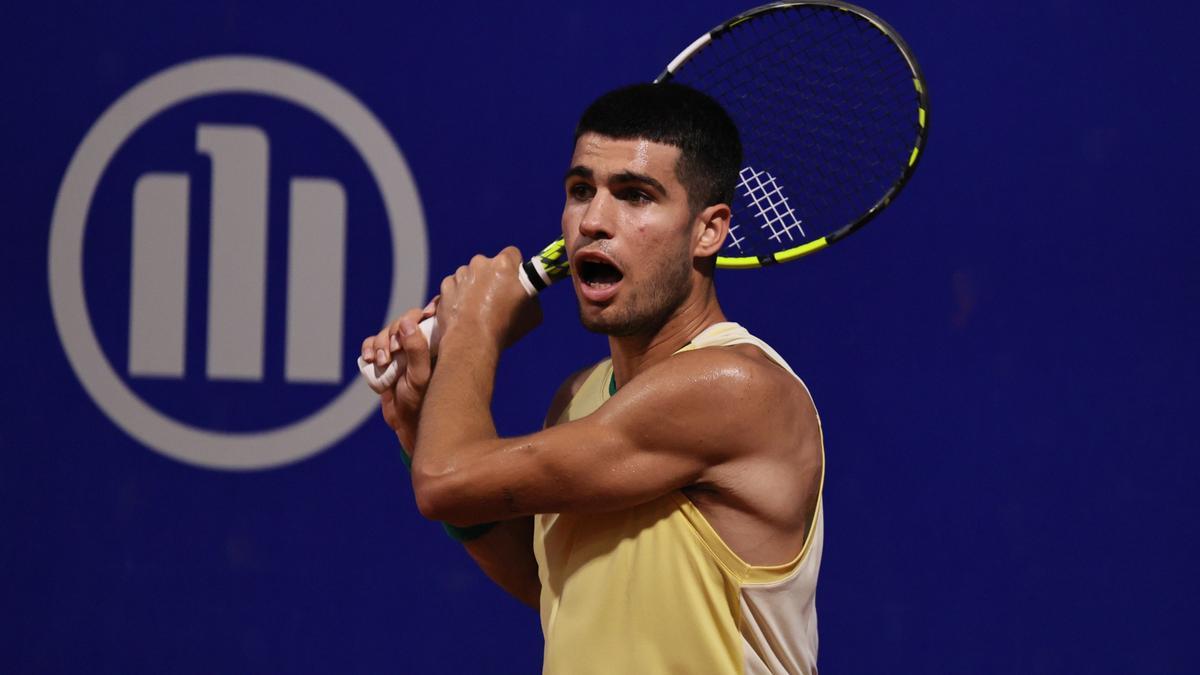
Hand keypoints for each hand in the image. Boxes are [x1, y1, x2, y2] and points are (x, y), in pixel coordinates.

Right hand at [361, 300, 436, 452]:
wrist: (407, 425)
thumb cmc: (421, 402)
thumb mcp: (420, 377)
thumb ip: (416, 349)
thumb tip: (407, 322)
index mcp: (437, 344)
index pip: (434, 316)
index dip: (428, 310)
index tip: (423, 316)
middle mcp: (420, 344)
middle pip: (405, 320)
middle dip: (394, 332)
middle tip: (393, 350)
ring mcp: (401, 351)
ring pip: (386, 332)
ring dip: (379, 343)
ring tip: (381, 361)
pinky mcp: (384, 359)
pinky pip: (372, 344)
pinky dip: (368, 348)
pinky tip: (369, 359)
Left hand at [435, 247, 541, 350]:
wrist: (472, 342)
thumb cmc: (505, 328)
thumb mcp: (534, 313)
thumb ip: (530, 295)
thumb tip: (528, 294)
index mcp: (504, 264)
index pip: (512, 254)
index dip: (515, 267)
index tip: (514, 280)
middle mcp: (480, 263)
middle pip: (489, 265)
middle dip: (492, 277)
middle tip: (497, 299)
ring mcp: (461, 274)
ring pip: (470, 275)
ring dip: (474, 286)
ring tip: (478, 310)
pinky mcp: (446, 287)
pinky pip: (455, 286)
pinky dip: (459, 296)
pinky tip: (465, 312)